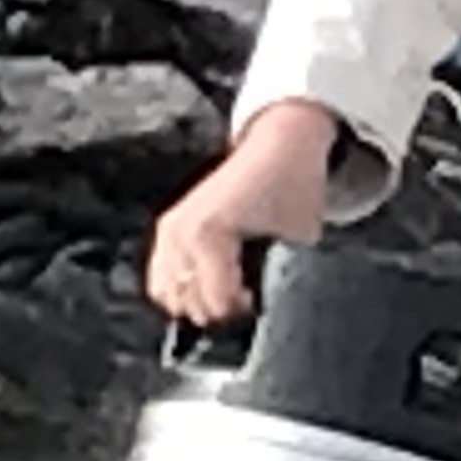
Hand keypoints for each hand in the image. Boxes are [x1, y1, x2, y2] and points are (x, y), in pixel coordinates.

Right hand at [146, 100, 342, 325]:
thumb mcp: (298, 239)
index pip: (217, 305)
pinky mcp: (168, 227)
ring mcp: (169, 229)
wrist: (280, 145)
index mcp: (209, 234)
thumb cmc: (293, 186)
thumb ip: (277, 278)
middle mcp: (180, 232)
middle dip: (223, 312)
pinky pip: (162, 277)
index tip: (262, 304)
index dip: (244, 315)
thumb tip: (267, 310)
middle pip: (191, 305)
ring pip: (170, 295)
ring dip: (201, 302)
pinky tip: (213, 283)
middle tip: (251, 301)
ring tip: (232, 292)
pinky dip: (183, 287)